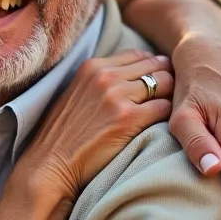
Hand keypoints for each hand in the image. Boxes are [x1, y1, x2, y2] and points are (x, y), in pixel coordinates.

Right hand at [17, 50, 173, 200]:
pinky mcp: (129, 118)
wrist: (50, 164)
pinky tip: (162, 127)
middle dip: (166, 80)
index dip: (152, 68)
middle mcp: (105, 75)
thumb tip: (133, 76)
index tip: (156, 83)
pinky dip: (168, 117)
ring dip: (170, 98)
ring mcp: (117, 96)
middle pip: (156, 65)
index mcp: (92, 66)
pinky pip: (165, 108)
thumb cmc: (63, 134)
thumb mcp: (77, 93)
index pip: (139, 55)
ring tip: (167, 113)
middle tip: (169, 99)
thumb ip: (100, 80)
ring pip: (166, 84)